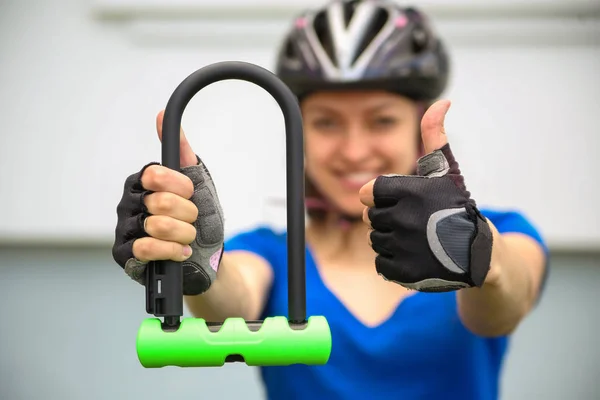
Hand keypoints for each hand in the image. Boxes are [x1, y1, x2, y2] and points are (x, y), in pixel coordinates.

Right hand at [112, 111, 224, 295]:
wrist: (207, 257)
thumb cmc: (200, 219)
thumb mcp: (198, 183)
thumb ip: (182, 151)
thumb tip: (162, 116)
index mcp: (142, 183)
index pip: (155, 174)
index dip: (180, 187)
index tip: (191, 194)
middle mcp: (129, 203)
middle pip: (161, 202)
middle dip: (189, 214)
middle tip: (192, 220)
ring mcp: (125, 229)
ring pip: (156, 226)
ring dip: (183, 234)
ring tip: (187, 238)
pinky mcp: (125, 255)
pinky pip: (146, 248)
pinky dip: (171, 251)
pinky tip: (180, 252)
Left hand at [359, 100, 492, 291]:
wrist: (480, 254)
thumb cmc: (458, 207)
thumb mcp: (446, 170)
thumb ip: (435, 136)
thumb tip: (441, 101)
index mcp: (411, 191)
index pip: (370, 192)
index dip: (383, 196)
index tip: (402, 201)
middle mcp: (405, 219)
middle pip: (370, 216)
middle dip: (388, 217)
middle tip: (414, 221)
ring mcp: (405, 248)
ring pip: (375, 240)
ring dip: (391, 239)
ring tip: (417, 238)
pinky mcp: (404, 272)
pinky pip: (381, 263)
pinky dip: (394, 261)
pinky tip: (415, 255)